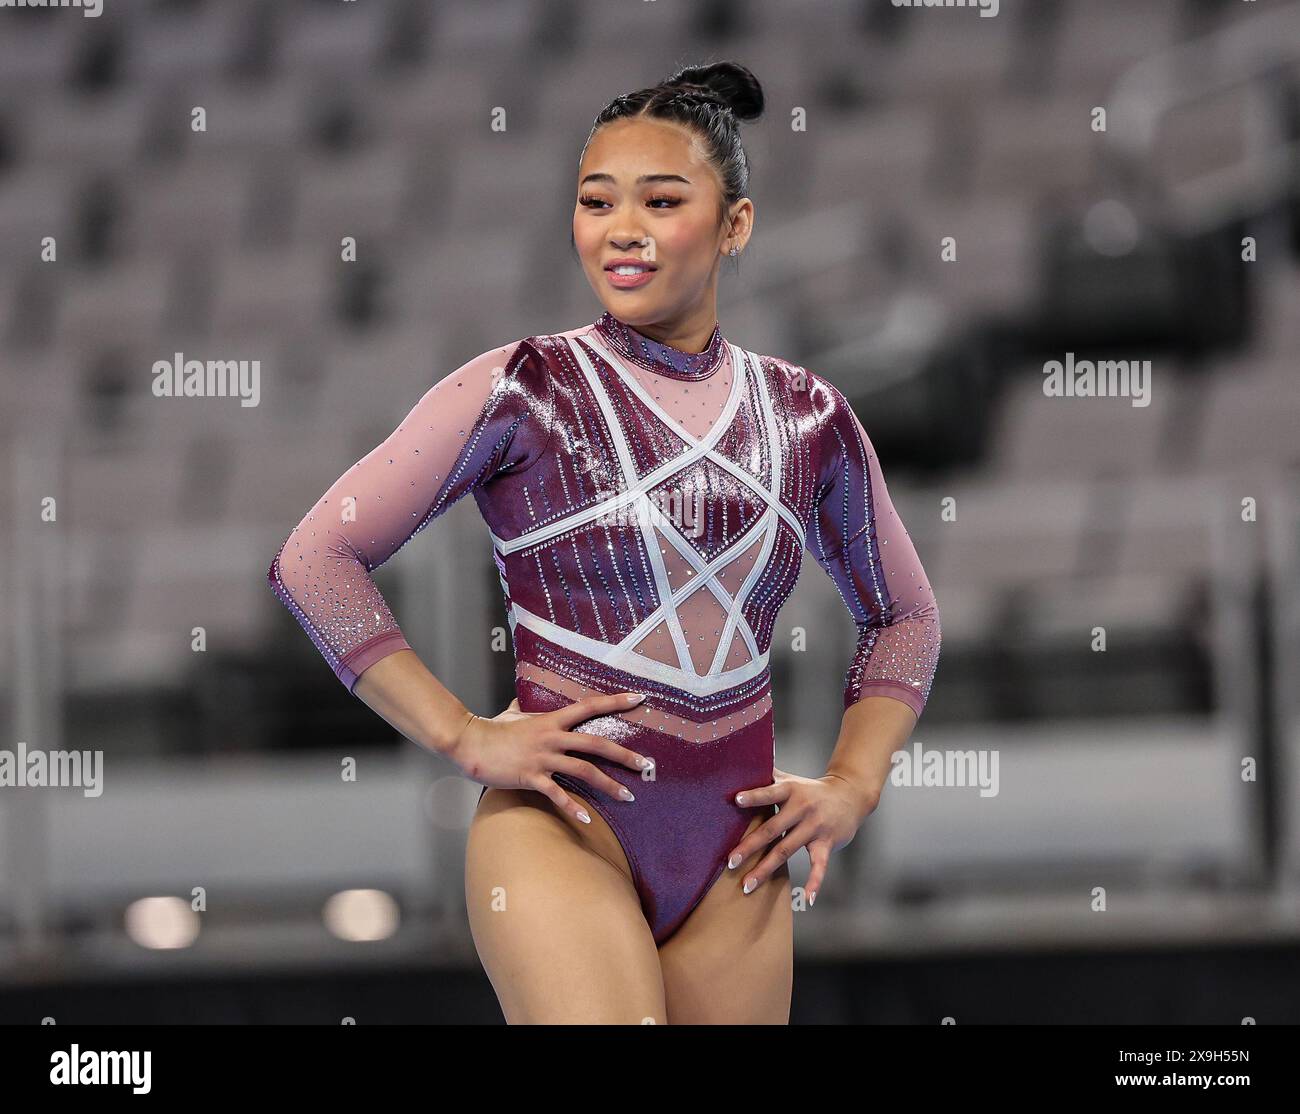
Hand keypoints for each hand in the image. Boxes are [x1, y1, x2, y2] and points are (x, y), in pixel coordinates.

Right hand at [448, 691, 652, 823]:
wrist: (470, 743)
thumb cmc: (491, 728)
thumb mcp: (512, 714)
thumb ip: (523, 708)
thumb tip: (521, 700)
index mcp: (551, 720)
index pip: (590, 706)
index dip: (615, 702)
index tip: (639, 699)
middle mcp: (552, 737)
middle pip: (596, 743)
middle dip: (624, 755)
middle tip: (646, 765)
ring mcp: (542, 758)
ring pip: (583, 770)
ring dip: (609, 785)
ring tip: (628, 796)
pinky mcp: (531, 777)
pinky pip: (557, 794)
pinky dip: (573, 807)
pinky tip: (587, 819)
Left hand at [726, 768, 878, 905]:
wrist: (850, 795)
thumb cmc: (810, 790)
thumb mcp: (791, 780)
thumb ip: (767, 775)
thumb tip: (739, 766)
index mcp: (790, 790)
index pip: (770, 792)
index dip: (754, 796)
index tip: (736, 800)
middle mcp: (802, 808)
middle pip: (772, 828)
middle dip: (750, 845)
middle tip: (730, 861)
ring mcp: (815, 827)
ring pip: (787, 850)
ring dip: (766, 869)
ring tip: (747, 885)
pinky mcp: (827, 843)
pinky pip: (820, 865)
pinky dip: (815, 882)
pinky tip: (807, 898)